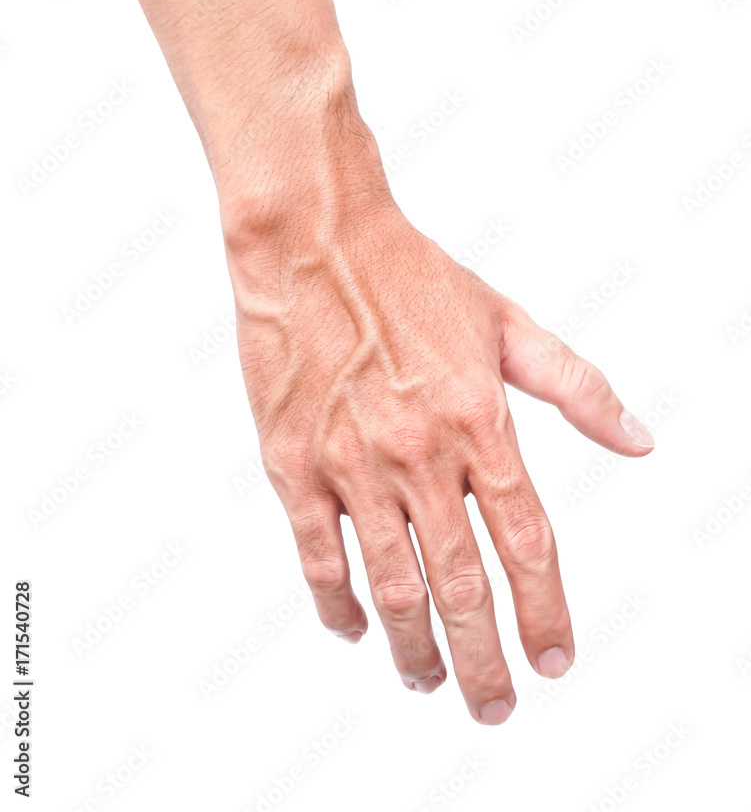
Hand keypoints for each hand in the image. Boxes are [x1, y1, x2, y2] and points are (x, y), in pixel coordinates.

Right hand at [220, 83, 654, 725]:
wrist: (313, 241)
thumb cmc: (410, 275)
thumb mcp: (507, 323)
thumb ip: (577, 387)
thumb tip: (638, 440)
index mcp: (478, 421)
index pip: (526, 542)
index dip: (544, 611)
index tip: (554, 660)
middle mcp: (419, 454)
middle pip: (460, 585)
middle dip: (483, 659)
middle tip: (495, 707)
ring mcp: (351, 463)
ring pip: (391, 584)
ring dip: (415, 647)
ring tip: (430, 680)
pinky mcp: (293, 464)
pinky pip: (318, 556)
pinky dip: (338, 604)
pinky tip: (355, 629)